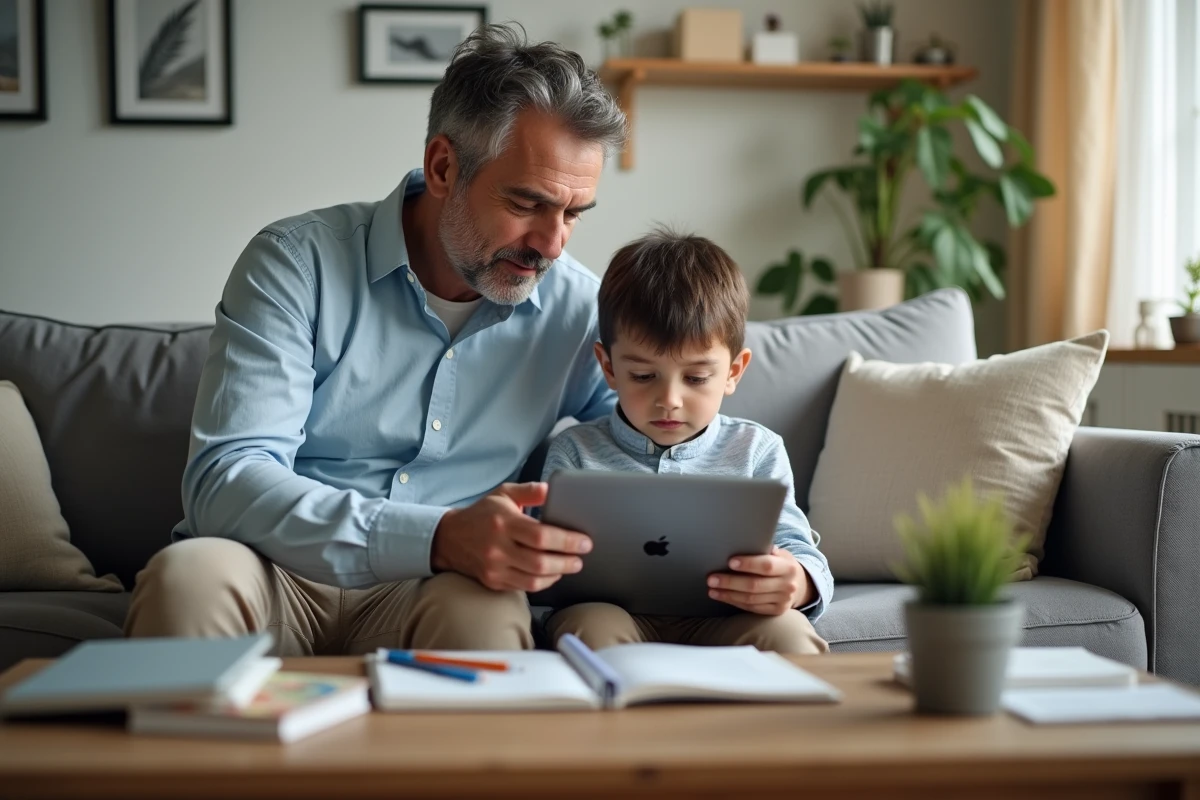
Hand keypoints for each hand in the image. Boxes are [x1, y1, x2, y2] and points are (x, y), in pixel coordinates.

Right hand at [430, 482, 592, 592]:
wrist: (449, 538)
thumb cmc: (482, 514)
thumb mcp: (503, 494)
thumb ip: (529, 491)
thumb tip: (552, 490)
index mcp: (504, 523)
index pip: (541, 536)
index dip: (566, 541)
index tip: (584, 542)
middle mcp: (498, 548)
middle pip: (540, 562)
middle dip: (567, 562)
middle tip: (581, 557)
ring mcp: (494, 568)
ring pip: (534, 579)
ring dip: (557, 574)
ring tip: (570, 566)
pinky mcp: (493, 581)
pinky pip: (524, 587)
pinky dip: (543, 582)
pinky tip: (552, 574)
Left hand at [707, 546, 813, 615]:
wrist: (799, 584)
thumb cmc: (781, 564)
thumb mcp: (779, 554)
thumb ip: (765, 550)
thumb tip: (745, 542)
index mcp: (788, 567)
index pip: (767, 566)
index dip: (748, 564)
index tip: (730, 561)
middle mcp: (787, 585)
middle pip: (755, 585)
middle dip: (730, 582)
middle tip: (711, 578)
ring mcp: (782, 601)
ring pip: (751, 599)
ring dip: (728, 594)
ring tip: (712, 589)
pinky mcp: (775, 611)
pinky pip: (752, 608)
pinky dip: (735, 602)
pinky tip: (722, 596)